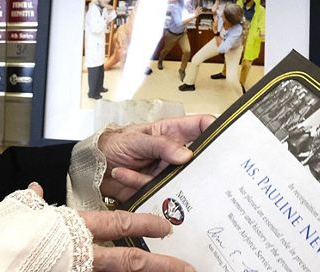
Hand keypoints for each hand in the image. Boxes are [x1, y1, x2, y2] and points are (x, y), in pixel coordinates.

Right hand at [27, 183, 193, 271]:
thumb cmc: (3, 236)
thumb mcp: (20, 211)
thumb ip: (33, 200)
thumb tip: (36, 188)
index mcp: (73, 228)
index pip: (118, 224)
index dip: (144, 225)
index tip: (165, 227)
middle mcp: (82, 253)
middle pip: (130, 260)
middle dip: (161, 264)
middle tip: (187, 268)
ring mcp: (78, 270)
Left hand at [97, 115, 213, 200]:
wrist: (92, 166)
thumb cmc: (113, 143)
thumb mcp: (136, 139)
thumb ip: (161, 145)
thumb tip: (186, 154)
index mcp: (171, 133)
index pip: (200, 127)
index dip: (215, 130)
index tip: (227, 140)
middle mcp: (172, 154)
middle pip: (198, 161)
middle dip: (200, 168)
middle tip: (201, 173)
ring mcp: (165, 173)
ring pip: (180, 182)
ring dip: (161, 181)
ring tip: (138, 172)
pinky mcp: (155, 189)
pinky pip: (156, 191)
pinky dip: (137, 184)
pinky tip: (122, 174)